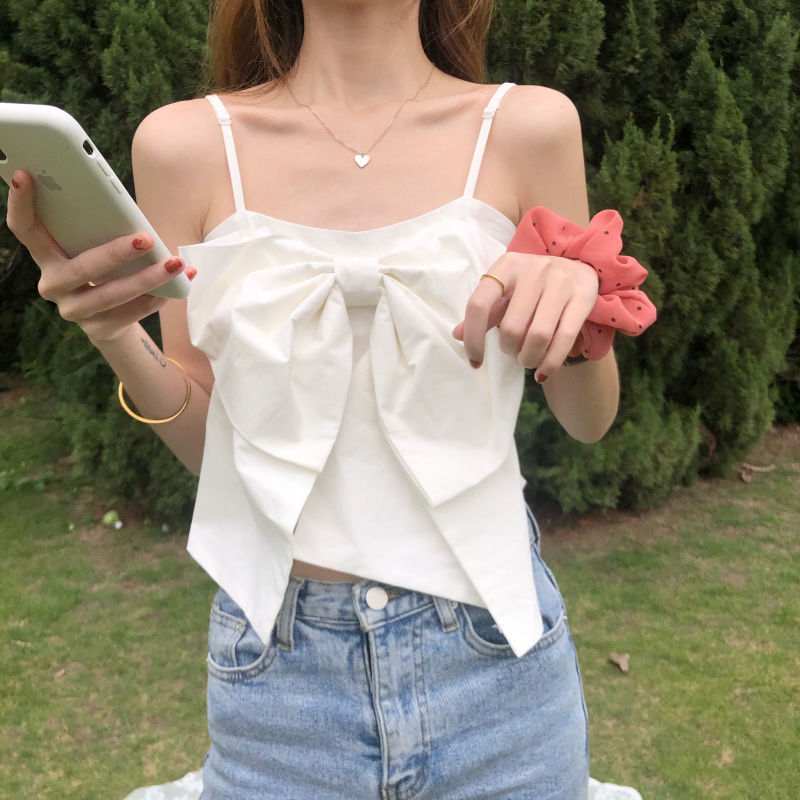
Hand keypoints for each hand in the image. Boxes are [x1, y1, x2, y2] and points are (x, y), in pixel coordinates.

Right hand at [5, 169, 195, 343]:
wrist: (110, 319)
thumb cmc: (104, 270)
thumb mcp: (95, 248)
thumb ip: (100, 232)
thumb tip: (131, 216)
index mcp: (46, 255)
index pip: (24, 229)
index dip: (20, 204)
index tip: (24, 175)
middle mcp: (53, 284)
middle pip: (82, 269)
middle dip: (116, 253)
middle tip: (146, 238)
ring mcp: (74, 310)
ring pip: (112, 295)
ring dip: (148, 279)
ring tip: (175, 264)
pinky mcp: (98, 329)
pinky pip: (132, 312)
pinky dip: (157, 298)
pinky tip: (177, 285)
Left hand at [451, 251, 598, 380]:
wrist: (577, 268)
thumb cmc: (532, 286)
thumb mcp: (506, 292)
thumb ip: (485, 312)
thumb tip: (457, 335)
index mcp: (506, 266)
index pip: (479, 305)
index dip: (473, 339)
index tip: (475, 362)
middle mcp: (533, 269)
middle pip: (512, 327)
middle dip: (510, 350)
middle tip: (514, 353)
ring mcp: (560, 280)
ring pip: (538, 336)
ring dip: (529, 358)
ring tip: (528, 360)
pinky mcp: (583, 295)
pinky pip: (564, 338)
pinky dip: (551, 362)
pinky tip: (543, 372)